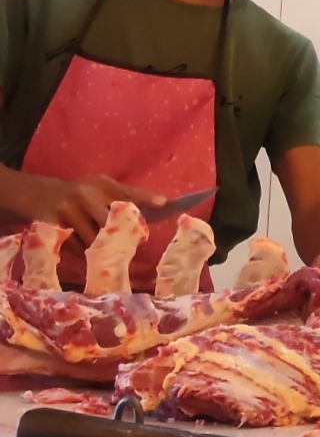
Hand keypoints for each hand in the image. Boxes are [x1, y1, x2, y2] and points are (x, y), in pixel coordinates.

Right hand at [20, 174, 165, 247]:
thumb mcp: (102, 187)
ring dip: (103, 247)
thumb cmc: (81, 194)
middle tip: (131, 244)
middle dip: (122, 235)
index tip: (163, 204)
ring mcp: (67, 211)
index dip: (146, 199)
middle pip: (111, 222)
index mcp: (101, 184)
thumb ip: (126, 196)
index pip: (127, 193)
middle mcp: (84, 195)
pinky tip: (85, 246)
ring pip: (95, 240)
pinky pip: (77, 248)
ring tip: (105, 247)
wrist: (39, 195)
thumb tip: (161, 205)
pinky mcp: (53, 227)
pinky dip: (85, 252)